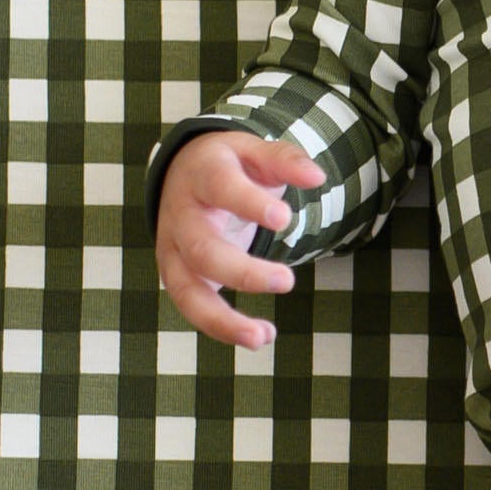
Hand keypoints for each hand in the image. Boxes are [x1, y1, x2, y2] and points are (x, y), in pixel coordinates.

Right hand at [155, 130, 326, 350]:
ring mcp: (172, 249)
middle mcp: (180, 215)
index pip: (221, 188)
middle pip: (201, 248)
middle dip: (242, 271)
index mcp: (202, 175)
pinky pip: (192, 308)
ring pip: (187, 290)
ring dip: (223, 319)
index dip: (249, 204)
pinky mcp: (176, 276)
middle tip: (287, 281)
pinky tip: (261, 336)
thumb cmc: (229, 165)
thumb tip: (318, 176)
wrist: (183, 174)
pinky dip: (223, 328)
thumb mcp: (254, 152)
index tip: (284, 218)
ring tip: (262, 337)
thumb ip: (285, 161)